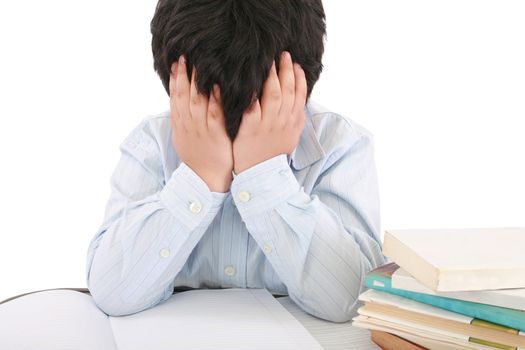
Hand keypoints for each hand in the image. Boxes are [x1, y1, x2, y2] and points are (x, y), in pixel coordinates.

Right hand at [169, 55, 232, 192]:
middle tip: (185, 55)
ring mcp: (201, 130)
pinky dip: (214, 100)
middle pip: (183, 95)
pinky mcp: (215, 135)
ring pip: (196, 101)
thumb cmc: (198, 157)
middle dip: (184, 74)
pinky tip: (216, 86)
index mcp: (180, 124)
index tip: (176, 62)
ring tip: (200, 63)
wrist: (205, 179)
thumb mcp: (184, 138)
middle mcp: (188, 124)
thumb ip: (183, 119)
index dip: (174, 79)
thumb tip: (181, 102)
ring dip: (197, 82)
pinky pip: (214, 115)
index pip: (174, 97)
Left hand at [232, 51, 306, 173]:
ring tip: (269, 61)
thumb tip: (300, 101)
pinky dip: (251, 94)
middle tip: (284, 55)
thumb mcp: (291, 138)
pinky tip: (248, 81)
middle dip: (286, 71)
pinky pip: (252, 108)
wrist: (261, 176)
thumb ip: (295, 119)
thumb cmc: (273, 154)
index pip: (299, 96)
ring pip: (273, 96)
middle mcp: (282, 122)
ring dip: (272, 76)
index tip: (296, 64)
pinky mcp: (250, 130)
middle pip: (288, 91)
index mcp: (293, 123)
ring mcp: (266, 126)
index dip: (299, 78)